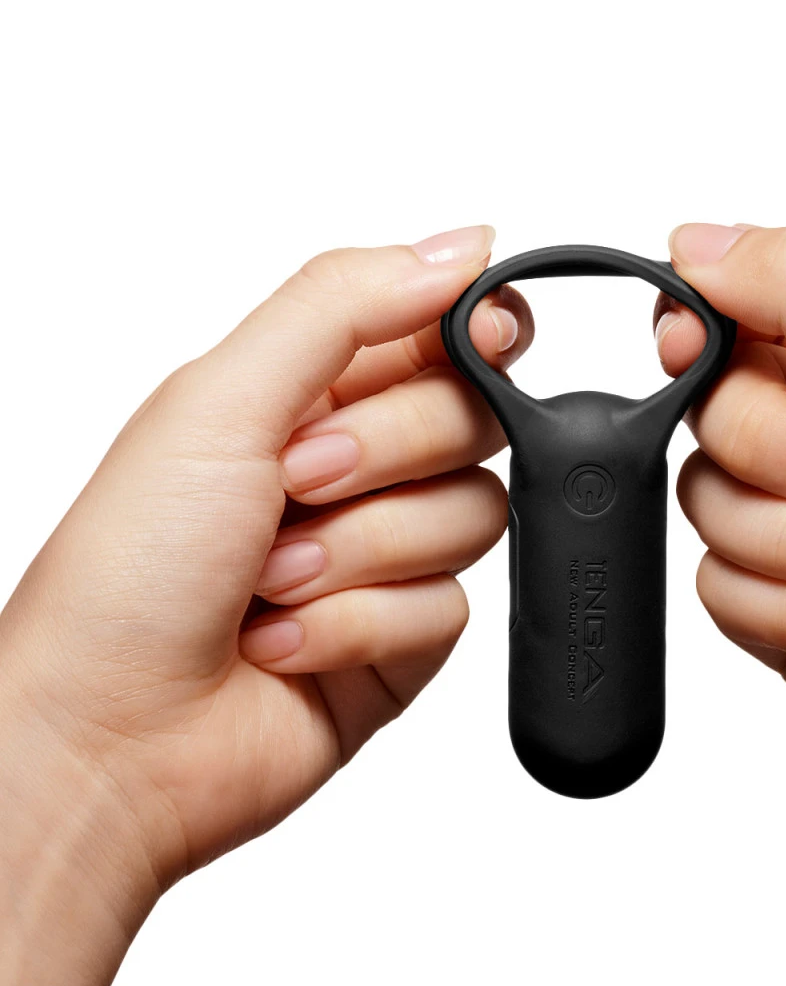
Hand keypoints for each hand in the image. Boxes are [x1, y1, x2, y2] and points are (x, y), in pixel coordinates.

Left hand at [0, 226, 528, 985]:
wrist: (108, 739)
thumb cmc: (125, 574)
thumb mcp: (221, 400)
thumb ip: (347, 306)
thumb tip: (462, 246)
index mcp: (308, 389)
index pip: (443, 328)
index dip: (474, 332)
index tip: (478, 341)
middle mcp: (358, 465)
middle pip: (474, 418)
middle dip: (384, 453)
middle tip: (297, 482)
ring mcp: (386, 553)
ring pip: (475, 513)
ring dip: (365, 552)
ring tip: (276, 580)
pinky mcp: (406, 635)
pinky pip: (454, 607)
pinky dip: (365, 625)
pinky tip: (288, 642)